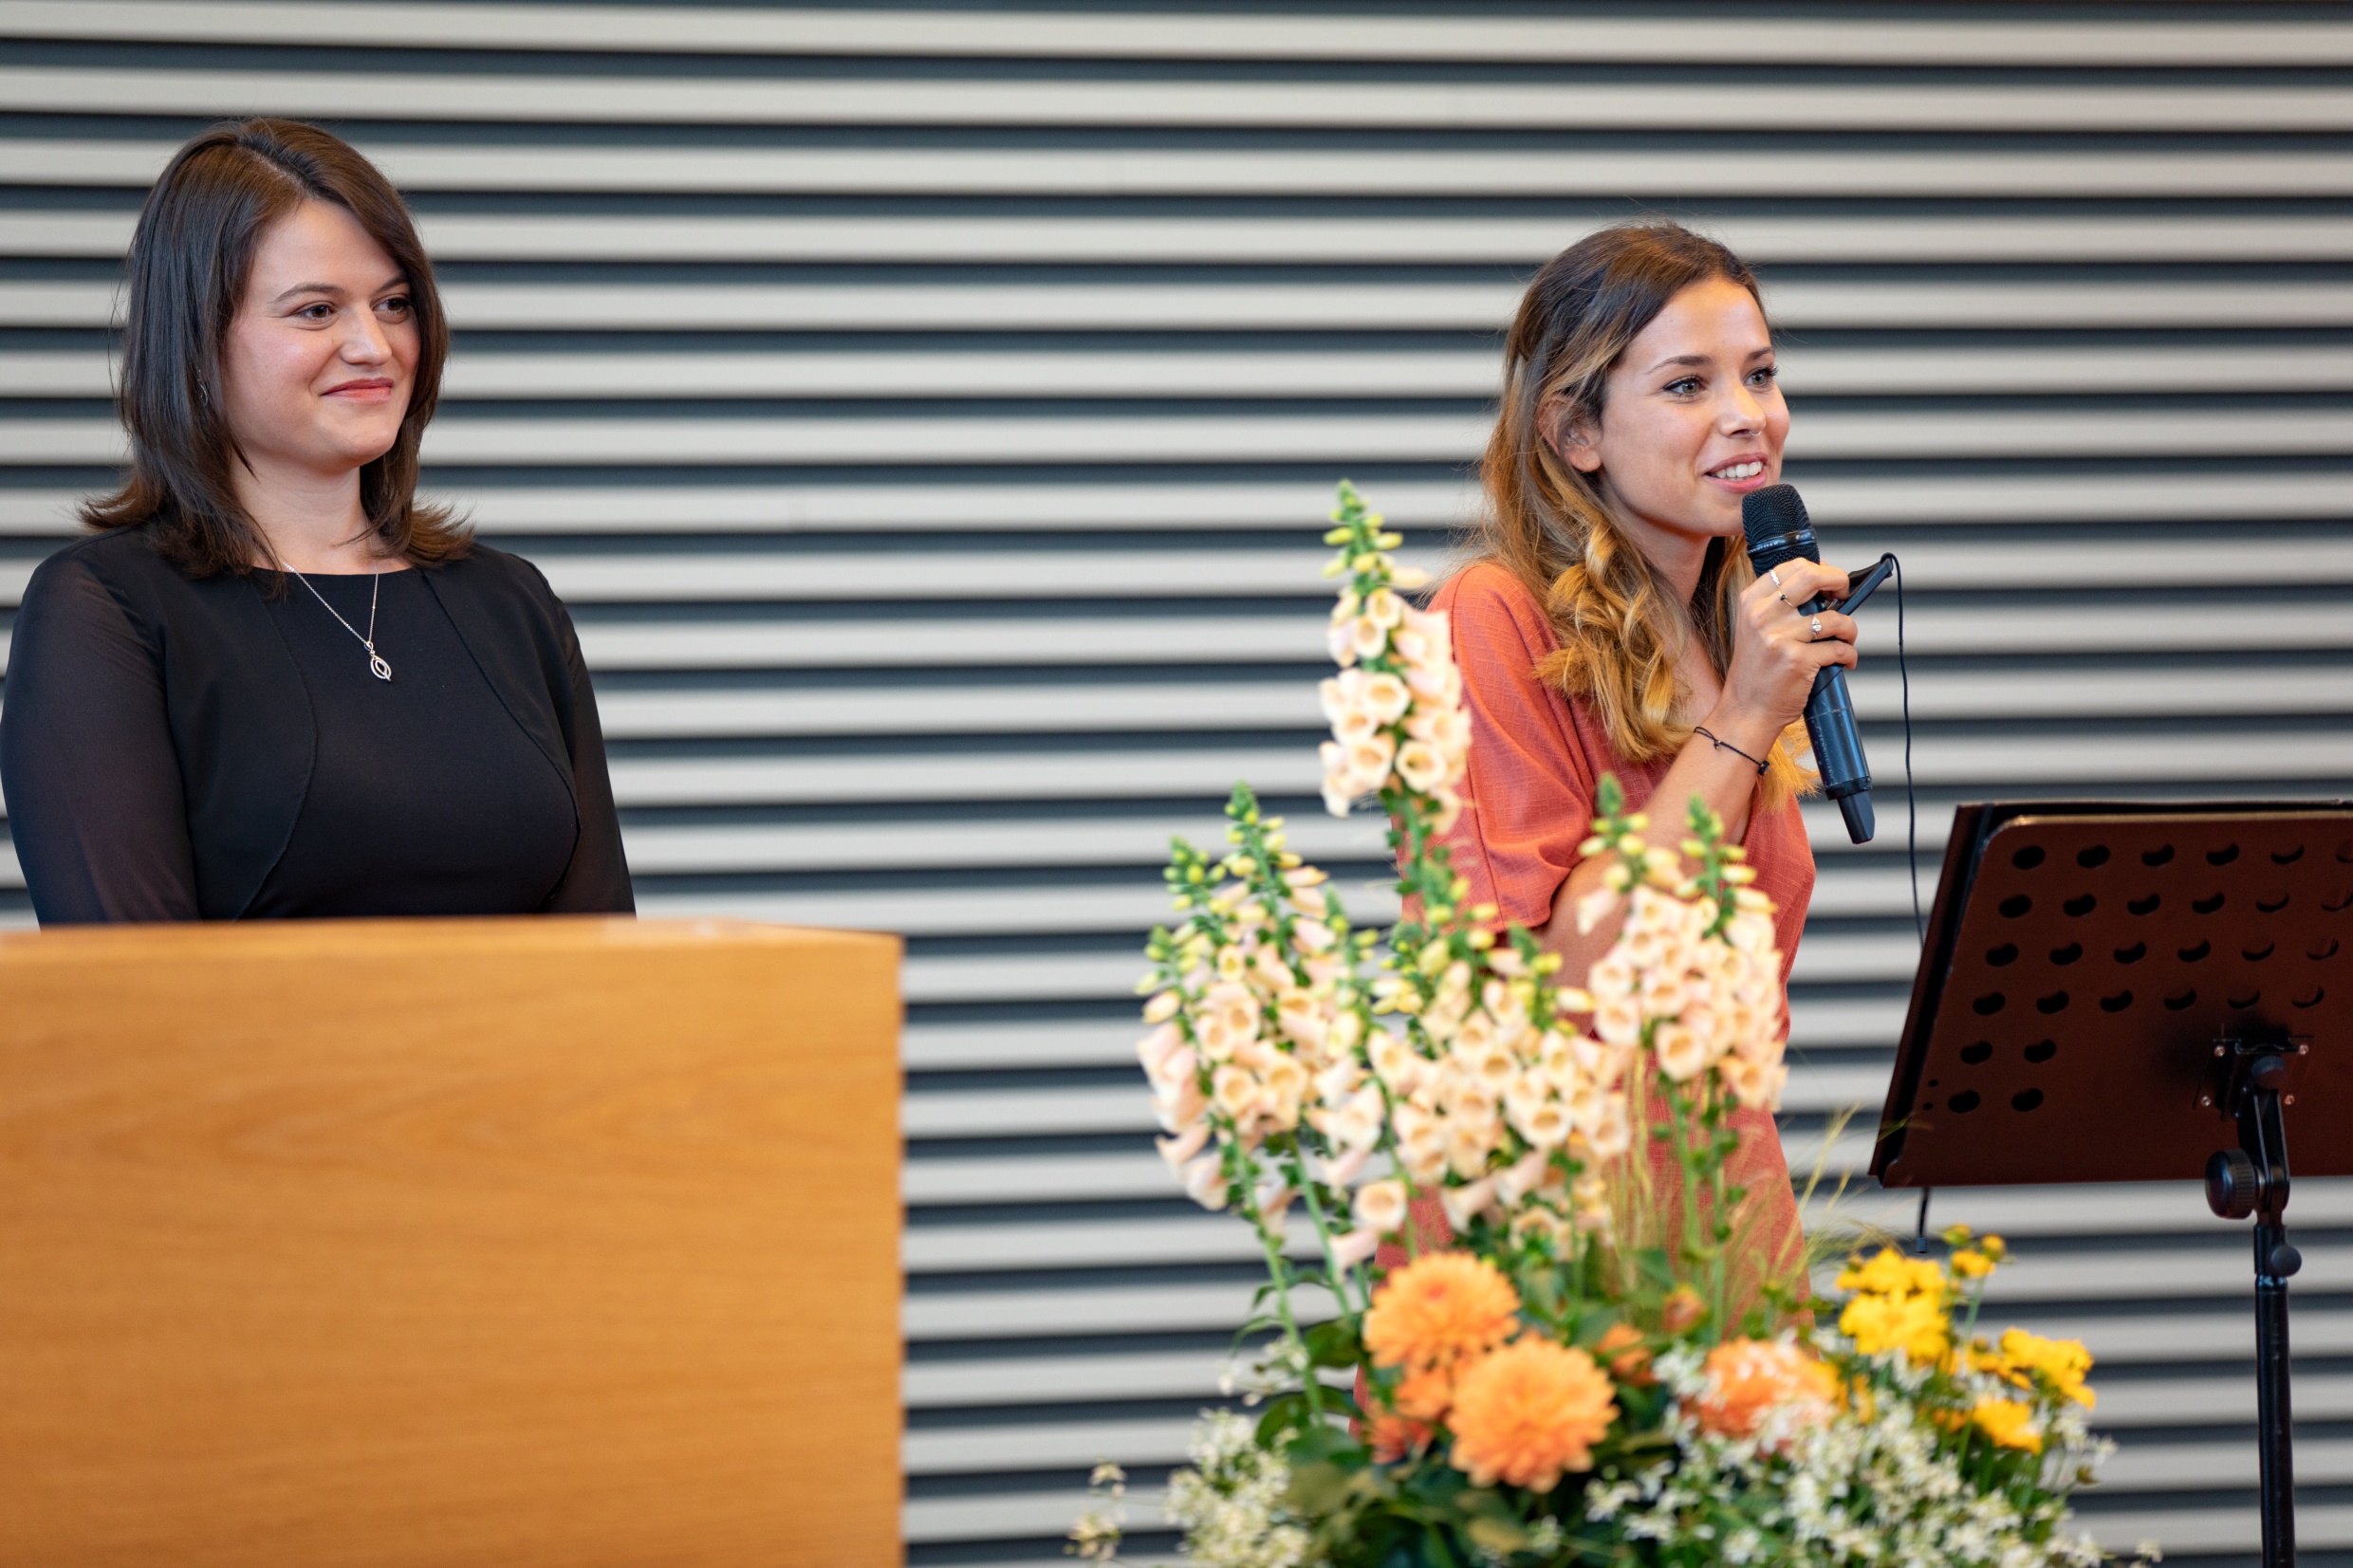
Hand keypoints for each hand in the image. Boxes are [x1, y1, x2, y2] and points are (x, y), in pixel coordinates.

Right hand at [1705, 558, 1857, 748]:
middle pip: (1813, 576)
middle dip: (1839, 581)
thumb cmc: (1755, 672)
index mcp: (1751, 603)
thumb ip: (1780, 605)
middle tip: (1845, 595)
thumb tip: (1823, 580)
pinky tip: (1843, 662)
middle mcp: (1762, 616)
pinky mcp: (1798, 661)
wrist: (1745, 711)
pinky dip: (1849, 655)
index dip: (1820, 569)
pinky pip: (1839, 648)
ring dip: (1850, 629)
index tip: (1830, 582)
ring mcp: (1780, 638)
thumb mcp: (1754, 630)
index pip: (1792, 567)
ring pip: (1835, 618)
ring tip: (1846, 639)